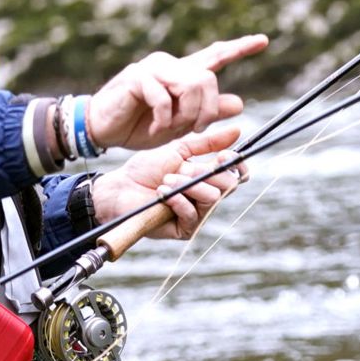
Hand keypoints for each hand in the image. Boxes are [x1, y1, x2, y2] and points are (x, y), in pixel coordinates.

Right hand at [85, 34, 266, 148]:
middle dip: (207, 109)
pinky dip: (164, 119)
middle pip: (208, 78)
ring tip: (171, 127)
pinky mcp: (137, 77)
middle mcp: (170, 65)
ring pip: (192, 84)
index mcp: (181, 74)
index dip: (239, 48)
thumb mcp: (179, 125)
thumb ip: (208, 113)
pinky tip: (156, 128)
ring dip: (187, 114)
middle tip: (195, 128)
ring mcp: (153, 68)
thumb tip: (239, 104)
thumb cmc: (139, 126)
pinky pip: (165, 98)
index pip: (215, 55)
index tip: (264, 40)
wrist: (103, 129)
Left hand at [89, 122, 246, 238]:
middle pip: (228, 186)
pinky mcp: (185, 229)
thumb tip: (238, 130)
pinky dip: (178, 201)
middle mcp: (207, 197)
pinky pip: (193, 214)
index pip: (238, 175)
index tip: (223, 155)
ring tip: (166, 181)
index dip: (237, 165)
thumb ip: (207, 143)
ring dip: (188, 186)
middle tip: (183, 169)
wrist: (121, 187)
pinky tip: (162, 194)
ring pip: (212, 199)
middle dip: (205, 173)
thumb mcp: (178, 150)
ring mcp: (197, 214)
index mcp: (208, 177)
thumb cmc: (146, 169)